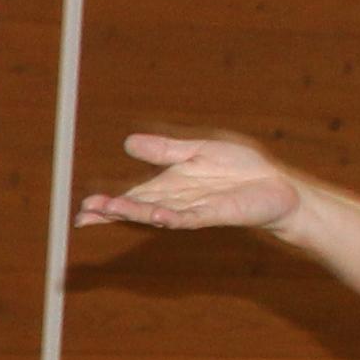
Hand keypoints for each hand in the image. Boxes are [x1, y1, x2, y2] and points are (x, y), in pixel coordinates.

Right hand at [80, 131, 301, 237]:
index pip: (131, 197)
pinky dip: (169, 217)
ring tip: (109, 210)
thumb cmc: (240, 170)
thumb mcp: (198, 151)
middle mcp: (175, 202)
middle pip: (137, 208)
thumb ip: (166, 150)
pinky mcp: (214, 214)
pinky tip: (154, 215)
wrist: (276, 186)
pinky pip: (188, 217)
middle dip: (111, 211)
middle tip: (85, 214)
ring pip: (156, 213)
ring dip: (132, 213)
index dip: (107, 204)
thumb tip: (128, 142)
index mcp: (168, 187)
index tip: (84, 209)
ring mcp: (192, 210)